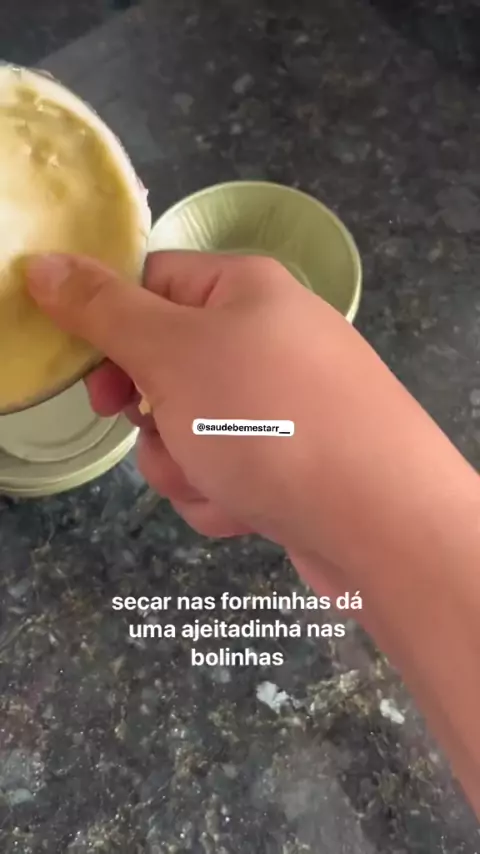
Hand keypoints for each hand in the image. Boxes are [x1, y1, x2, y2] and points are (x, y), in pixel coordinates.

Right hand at [26, 250, 454, 589]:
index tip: (96, 382)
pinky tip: (249, 510)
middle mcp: (269, 339)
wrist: (380, 522)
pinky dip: (223, 494)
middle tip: (163, 432)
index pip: (151, 284)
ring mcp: (285, 405)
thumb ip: (103, 311)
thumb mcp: (172, 354)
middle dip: (153, 419)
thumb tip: (45, 263)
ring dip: (185, 466)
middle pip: (166, 368)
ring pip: (190, 431)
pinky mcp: (294, 462)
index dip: (111, 332)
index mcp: (244, 289)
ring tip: (219, 482)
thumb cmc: (268, 421)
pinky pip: (227, 471)